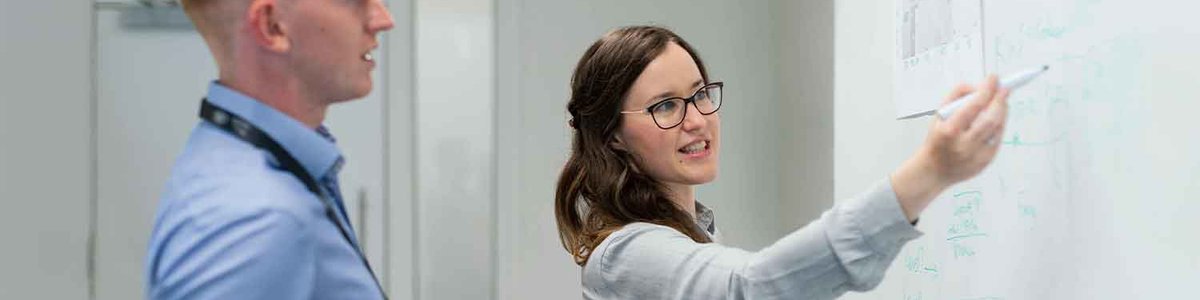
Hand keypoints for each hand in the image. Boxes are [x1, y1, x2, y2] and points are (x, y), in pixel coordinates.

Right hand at [892, 75, 1009, 220]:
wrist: (934, 171)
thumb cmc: (937, 140)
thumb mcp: (938, 116)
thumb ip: (955, 97)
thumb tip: (976, 87)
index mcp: (950, 131)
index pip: (974, 106)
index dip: (987, 90)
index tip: (993, 78)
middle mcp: (964, 145)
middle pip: (991, 118)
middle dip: (1000, 100)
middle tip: (1004, 89)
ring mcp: (976, 155)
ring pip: (997, 128)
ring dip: (1002, 111)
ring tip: (1000, 101)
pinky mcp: (986, 161)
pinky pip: (998, 139)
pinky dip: (999, 126)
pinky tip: (996, 119)